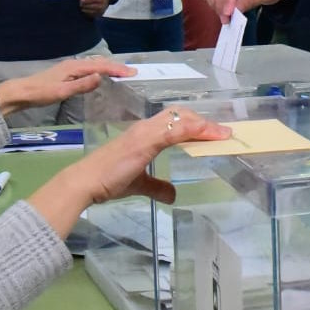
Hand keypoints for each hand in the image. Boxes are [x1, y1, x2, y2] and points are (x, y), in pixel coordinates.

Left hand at [0, 57, 133, 117]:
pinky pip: (88, 69)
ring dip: (109, 68)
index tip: (132, 73)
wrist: (21, 93)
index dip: (117, 69)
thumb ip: (82, 85)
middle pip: (99, 63)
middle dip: (116, 67)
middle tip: (132, 73)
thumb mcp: (62, 92)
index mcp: (74, 67)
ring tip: (122, 73)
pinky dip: (100, 71)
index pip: (101, 66)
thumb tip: (101, 77)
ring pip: (94, 65)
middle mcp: (73, 64)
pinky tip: (101, 76)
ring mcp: (69, 68)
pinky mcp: (67, 73)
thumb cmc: (41, 93)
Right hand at [29, 108, 229, 231]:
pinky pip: (174, 130)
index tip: (213, 131)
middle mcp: (145, 128)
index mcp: (142, 134)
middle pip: (180, 114)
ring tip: (223, 134)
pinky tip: (208, 134)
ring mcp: (145, 133)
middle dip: (202, 121)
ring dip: (204, 125)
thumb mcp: (139, 185)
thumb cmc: (108, 181)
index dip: (194, 123)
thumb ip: (156, 187)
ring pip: (180, 119)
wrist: (86, 182)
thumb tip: (173, 195)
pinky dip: (194, 130)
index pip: (173, 121)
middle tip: (221, 132)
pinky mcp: (145, 141)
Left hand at [78, 0, 110, 17]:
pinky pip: (87, 14)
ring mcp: (99, 12)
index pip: (84, 0)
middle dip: (82, 0)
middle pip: (83, 6)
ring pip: (84, 10)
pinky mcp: (98, 15)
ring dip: (84, 5)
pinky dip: (86, 9)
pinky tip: (89, 4)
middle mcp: (100, 6)